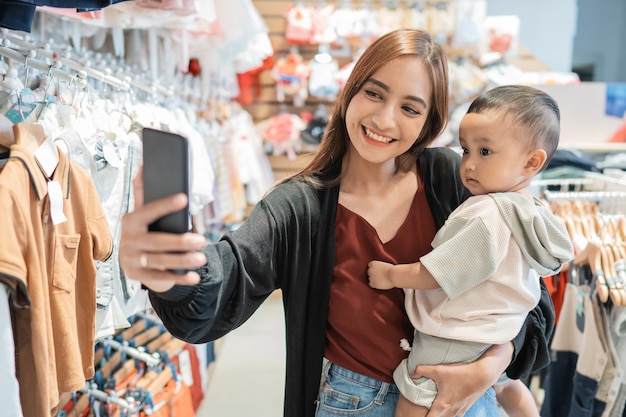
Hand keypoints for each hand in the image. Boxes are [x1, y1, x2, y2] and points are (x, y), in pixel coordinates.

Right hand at [119, 169, 207, 292]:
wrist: (132, 259)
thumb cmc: (145, 229)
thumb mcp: (142, 212)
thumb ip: (143, 192)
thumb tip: (144, 164)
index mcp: (130, 221)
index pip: (148, 212)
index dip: (165, 205)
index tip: (184, 198)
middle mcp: (128, 241)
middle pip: (156, 242)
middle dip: (180, 242)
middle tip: (202, 240)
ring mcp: (131, 260)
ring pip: (160, 261)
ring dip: (182, 261)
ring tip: (202, 258)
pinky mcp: (138, 276)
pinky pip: (161, 278)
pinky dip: (179, 278)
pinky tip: (194, 277)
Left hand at [367, 260, 394, 289]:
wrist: (394, 275)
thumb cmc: (393, 270)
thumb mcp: (385, 265)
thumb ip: (380, 267)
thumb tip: (379, 270)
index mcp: (373, 264)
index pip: (370, 265)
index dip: (374, 268)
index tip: (378, 270)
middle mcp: (370, 270)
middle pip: (369, 272)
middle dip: (374, 274)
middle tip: (380, 276)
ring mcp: (371, 277)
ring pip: (370, 278)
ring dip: (374, 279)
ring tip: (381, 280)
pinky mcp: (373, 283)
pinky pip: (371, 284)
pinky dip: (374, 284)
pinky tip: (379, 284)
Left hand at [415, 343, 512, 416]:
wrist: (484, 375)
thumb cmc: (462, 373)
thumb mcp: (439, 370)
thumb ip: (422, 370)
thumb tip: (411, 373)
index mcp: (443, 405)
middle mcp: (452, 411)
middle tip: (423, 413)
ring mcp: (460, 411)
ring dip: (441, 416)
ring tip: (435, 411)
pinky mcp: (466, 407)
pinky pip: (455, 416)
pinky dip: (449, 415)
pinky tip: (447, 409)